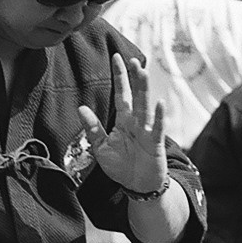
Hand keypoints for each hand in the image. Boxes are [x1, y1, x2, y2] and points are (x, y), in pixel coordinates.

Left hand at [77, 55, 166, 193]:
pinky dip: (160, 117)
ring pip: (145, 107)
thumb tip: (81, 108)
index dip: (119, 77)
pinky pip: (157, 128)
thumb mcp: (101, 147)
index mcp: (123, 120)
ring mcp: (147, 130)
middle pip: (135, 95)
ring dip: (144, 90)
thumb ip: (92, 128)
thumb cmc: (120, 166)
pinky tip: (160, 104)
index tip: (116, 57)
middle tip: (131, 60)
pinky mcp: (155, 143)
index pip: (121, 94)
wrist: (137, 185)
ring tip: (142, 73)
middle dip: (134, 78)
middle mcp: (136, 122)